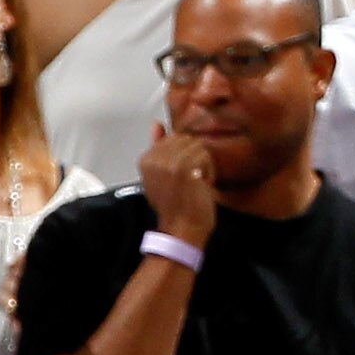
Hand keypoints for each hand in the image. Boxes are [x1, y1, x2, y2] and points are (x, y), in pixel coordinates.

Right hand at [140, 123, 219, 245]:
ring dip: (203, 165)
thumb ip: (157, 146)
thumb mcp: (160, 174)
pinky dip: (209, 172)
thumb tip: (156, 124)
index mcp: (146, 159)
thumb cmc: (175, 206)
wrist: (182, 230)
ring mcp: (167, 163)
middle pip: (187, 139)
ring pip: (198, 147)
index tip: (179, 177)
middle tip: (188, 181)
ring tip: (194, 184)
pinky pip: (205, 156)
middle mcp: (153, 159)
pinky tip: (200, 186)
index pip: (175, 138)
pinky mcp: (183, 168)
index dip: (184, 156)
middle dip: (194, 158)